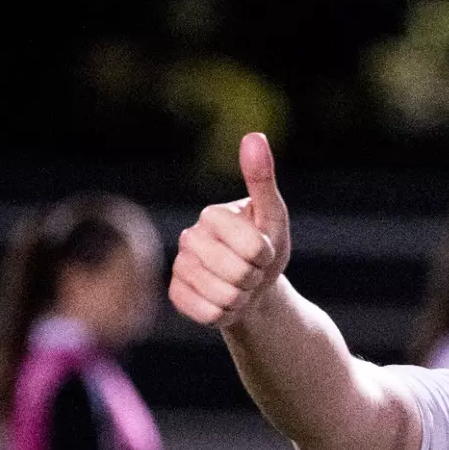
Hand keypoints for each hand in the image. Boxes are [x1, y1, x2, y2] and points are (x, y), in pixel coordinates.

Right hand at [169, 132, 291, 328]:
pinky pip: (208, 314)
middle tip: (252, 271)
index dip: (266, 255)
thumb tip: (254, 135)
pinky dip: (225, 314)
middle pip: (237, 272)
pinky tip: (224, 302)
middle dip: (255, 278)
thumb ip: (262, 180)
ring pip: (223, 296)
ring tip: (241, 286)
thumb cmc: (266, 247)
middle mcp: (188, 238)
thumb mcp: (273, 217)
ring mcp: (179, 267)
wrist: (254, 287)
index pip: (251, 247)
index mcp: (212, 215)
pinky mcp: (176, 295)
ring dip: (242, 298)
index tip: (263, 251)